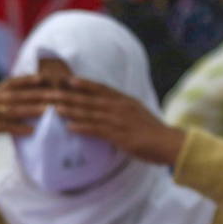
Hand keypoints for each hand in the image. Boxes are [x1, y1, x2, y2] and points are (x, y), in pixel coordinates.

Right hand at [0, 75, 51, 158]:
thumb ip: (0, 103)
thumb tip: (21, 103)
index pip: (14, 82)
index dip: (32, 79)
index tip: (51, 78)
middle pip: (18, 95)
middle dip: (40, 94)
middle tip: (59, 96)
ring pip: (12, 109)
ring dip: (32, 110)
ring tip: (49, 111)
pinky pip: (3, 127)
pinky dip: (18, 128)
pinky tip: (31, 131)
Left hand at [50, 77, 185, 164]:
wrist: (170, 143)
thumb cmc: (152, 132)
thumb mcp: (137, 114)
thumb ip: (121, 110)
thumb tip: (108, 110)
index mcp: (125, 101)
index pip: (101, 88)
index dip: (84, 84)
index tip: (68, 79)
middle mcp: (121, 107)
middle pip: (91, 99)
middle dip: (70, 95)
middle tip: (53, 93)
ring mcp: (119, 120)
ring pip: (91, 113)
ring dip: (71, 110)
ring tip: (54, 109)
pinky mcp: (120, 135)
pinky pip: (97, 130)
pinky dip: (82, 128)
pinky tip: (69, 128)